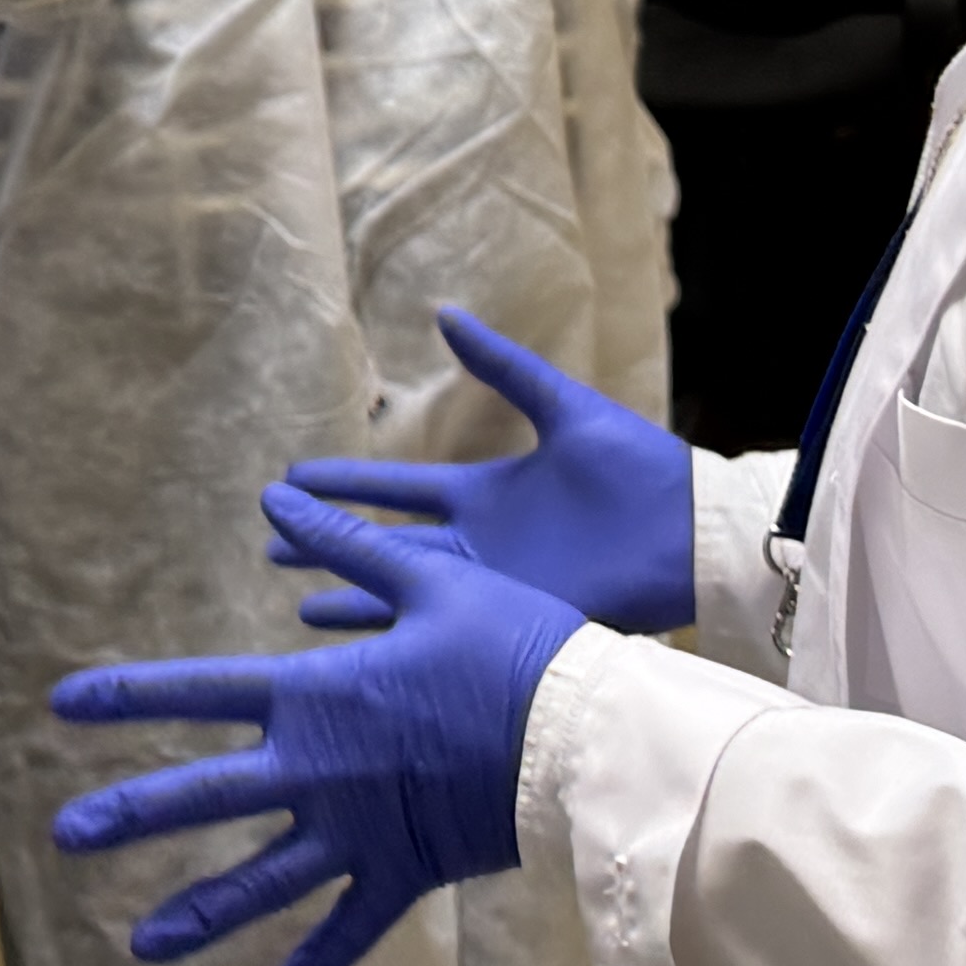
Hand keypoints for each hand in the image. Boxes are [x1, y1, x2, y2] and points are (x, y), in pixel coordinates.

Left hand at [50, 490, 580, 965]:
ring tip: (137, 946)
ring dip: (198, 916)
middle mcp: (319, 771)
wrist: (587, 738)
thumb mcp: (430, 582)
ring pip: (262, 883)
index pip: (198, 692)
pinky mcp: (408, 874)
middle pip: (203, 798)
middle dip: (129, 815)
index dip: (127, 696)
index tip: (62, 704)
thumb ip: (346, 548)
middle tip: (63, 836)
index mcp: (316, 697)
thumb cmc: (515, 646)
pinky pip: (351, 931)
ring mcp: (359, 832)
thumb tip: (276, 497)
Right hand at [283, 309, 696, 635]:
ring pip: (405, 594)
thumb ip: (503, 367)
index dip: (344, 484)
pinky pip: (449, 631)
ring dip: (350, 601)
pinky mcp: (518, 618)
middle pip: (383, 545)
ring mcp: (495, 585)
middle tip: (270, 548)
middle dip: (326, 547)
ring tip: (297, 612)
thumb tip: (444, 313)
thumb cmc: (641, 468)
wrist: (695, 532)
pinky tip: (364, 653)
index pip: (394, 487)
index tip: (293, 478)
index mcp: (486, 491)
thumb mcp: (563, 407)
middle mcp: (478, 542)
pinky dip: (403, 640)